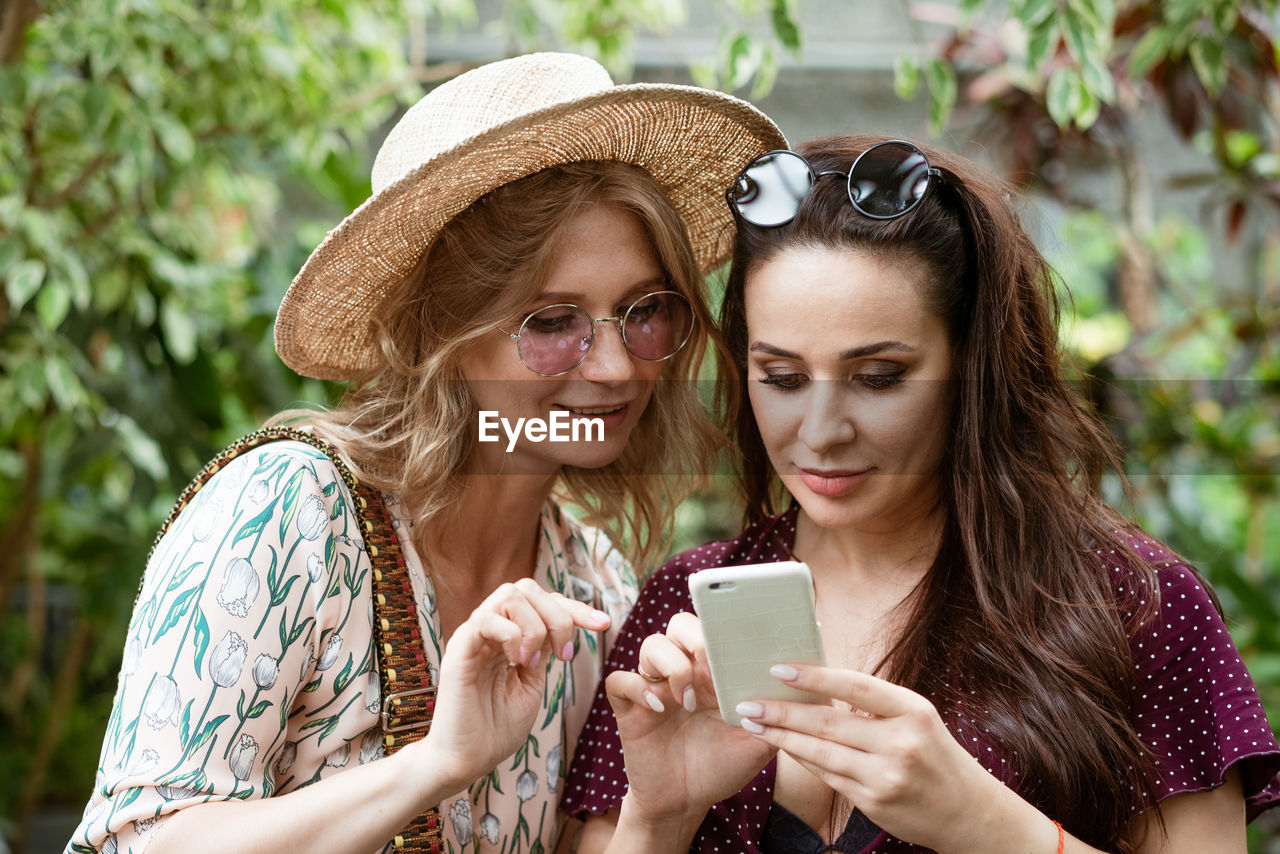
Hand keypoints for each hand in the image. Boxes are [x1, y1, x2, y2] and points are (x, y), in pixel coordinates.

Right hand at [421, 578, 610, 788]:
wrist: (465, 761)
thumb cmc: (496, 729)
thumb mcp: (531, 684)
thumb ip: (543, 652)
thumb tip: (560, 627)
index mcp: (507, 637)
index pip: (541, 602)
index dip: (575, 607)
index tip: (605, 624)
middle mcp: (489, 630)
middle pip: (526, 587)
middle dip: (558, 614)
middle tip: (564, 655)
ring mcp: (473, 636)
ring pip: (509, 594)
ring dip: (535, 626)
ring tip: (534, 662)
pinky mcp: (459, 650)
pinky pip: (486, 619)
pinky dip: (512, 634)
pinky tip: (517, 661)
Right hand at [606, 612, 773, 824]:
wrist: (685, 802)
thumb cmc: (721, 765)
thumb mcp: (759, 742)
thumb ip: (777, 713)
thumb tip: (806, 686)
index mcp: (714, 671)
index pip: (714, 626)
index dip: (724, 628)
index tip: (739, 649)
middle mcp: (683, 671)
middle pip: (680, 624)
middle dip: (697, 639)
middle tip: (710, 671)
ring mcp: (655, 687)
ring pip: (651, 644)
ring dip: (672, 665)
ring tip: (688, 701)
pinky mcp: (629, 708)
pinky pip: (619, 681)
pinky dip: (637, 687)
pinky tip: (657, 708)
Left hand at [737, 664, 1021, 852]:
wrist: (966, 810)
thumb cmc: (933, 753)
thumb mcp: (915, 717)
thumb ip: (873, 703)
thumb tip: (816, 681)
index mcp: (912, 710)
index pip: (855, 686)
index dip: (815, 677)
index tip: (779, 668)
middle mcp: (901, 742)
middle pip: (829, 722)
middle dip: (782, 711)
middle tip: (748, 701)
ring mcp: (886, 775)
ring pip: (821, 752)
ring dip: (782, 737)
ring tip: (753, 723)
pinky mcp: (874, 801)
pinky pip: (827, 775)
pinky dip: (801, 758)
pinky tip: (781, 746)